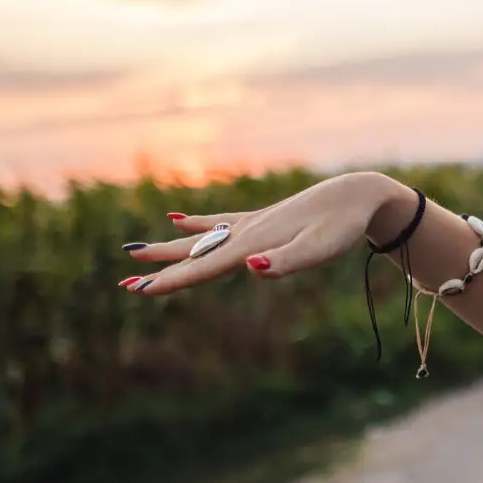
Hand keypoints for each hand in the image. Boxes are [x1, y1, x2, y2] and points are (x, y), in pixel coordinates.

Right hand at [119, 172, 387, 294]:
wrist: (356, 194)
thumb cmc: (341, 227)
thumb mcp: (319, 250)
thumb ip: (285, 262)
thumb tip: (250, 269)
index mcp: (252, 245)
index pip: (202, 268)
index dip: (169, 280)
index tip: (137, 288)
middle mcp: (244, 232)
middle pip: (193, 254)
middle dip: (160, 269)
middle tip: (125, 280)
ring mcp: (250, 223)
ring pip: (199, 238)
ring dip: (168, 248)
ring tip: (136, 250)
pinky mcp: (261, 219)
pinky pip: (218, 221)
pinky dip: (196, 222)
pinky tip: (177, 218)